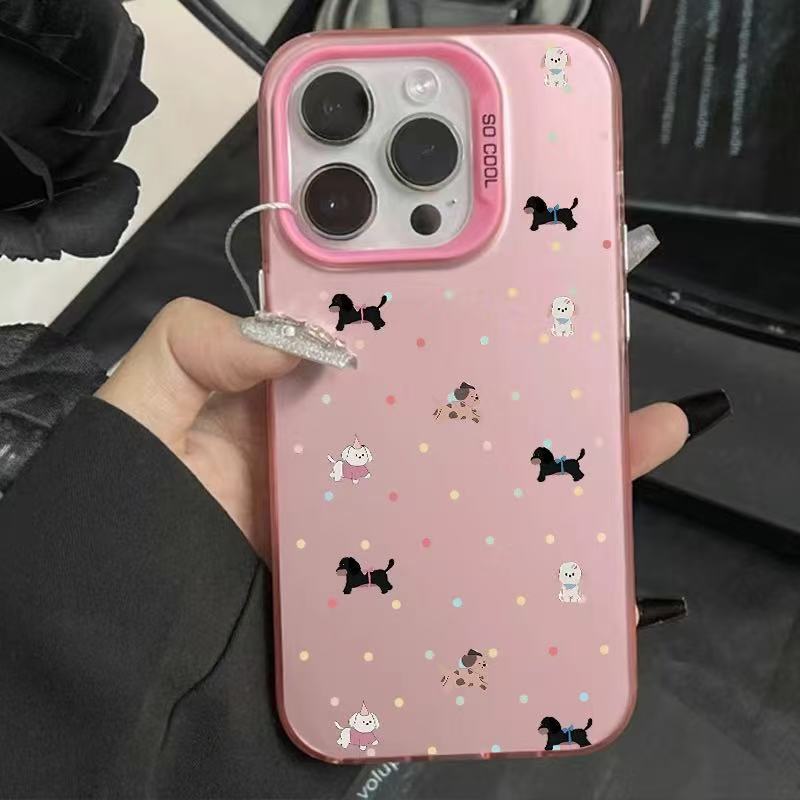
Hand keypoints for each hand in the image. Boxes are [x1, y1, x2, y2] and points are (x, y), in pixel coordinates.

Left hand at [96, 298, 690, 561]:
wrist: (148, 638)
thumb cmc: (140, 513)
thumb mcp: (150, 406)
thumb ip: (193, 343)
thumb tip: (291, 324)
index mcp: (315, 391)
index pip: (395, 327)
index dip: (449, 290)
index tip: (514, 252)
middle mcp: (366, 442)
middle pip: (464, 395)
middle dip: (536, 363)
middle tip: (601, 331)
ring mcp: (393, 506)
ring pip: (493, 470)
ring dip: (565, 450)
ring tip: (639, 425)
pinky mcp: (406, 568)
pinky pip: (484, 551)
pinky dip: (540, 545)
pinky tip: (599, 536)